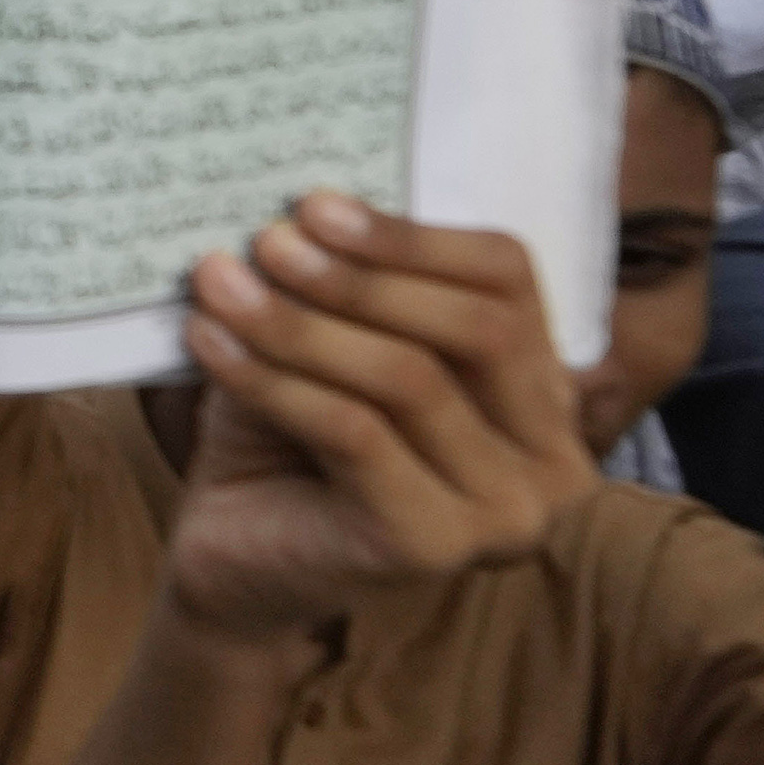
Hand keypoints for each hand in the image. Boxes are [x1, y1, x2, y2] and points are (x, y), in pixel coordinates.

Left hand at [163, 200, 586, 642]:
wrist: (235, 559)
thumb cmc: (288, 442)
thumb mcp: (333, 347)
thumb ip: (353, 288)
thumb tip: (311, 207)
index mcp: (545, 397)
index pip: (511, 282)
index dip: (415, 237)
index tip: (315, 205)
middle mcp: (552, 463)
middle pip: (476, 329)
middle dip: (362, 277)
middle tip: (267, 242)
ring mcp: (505, 515)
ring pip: (409, 379)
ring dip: (301, 322)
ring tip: (219, 283)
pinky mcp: (434, 547)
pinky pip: (354, 432)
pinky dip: (274, 378)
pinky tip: (211, 341)